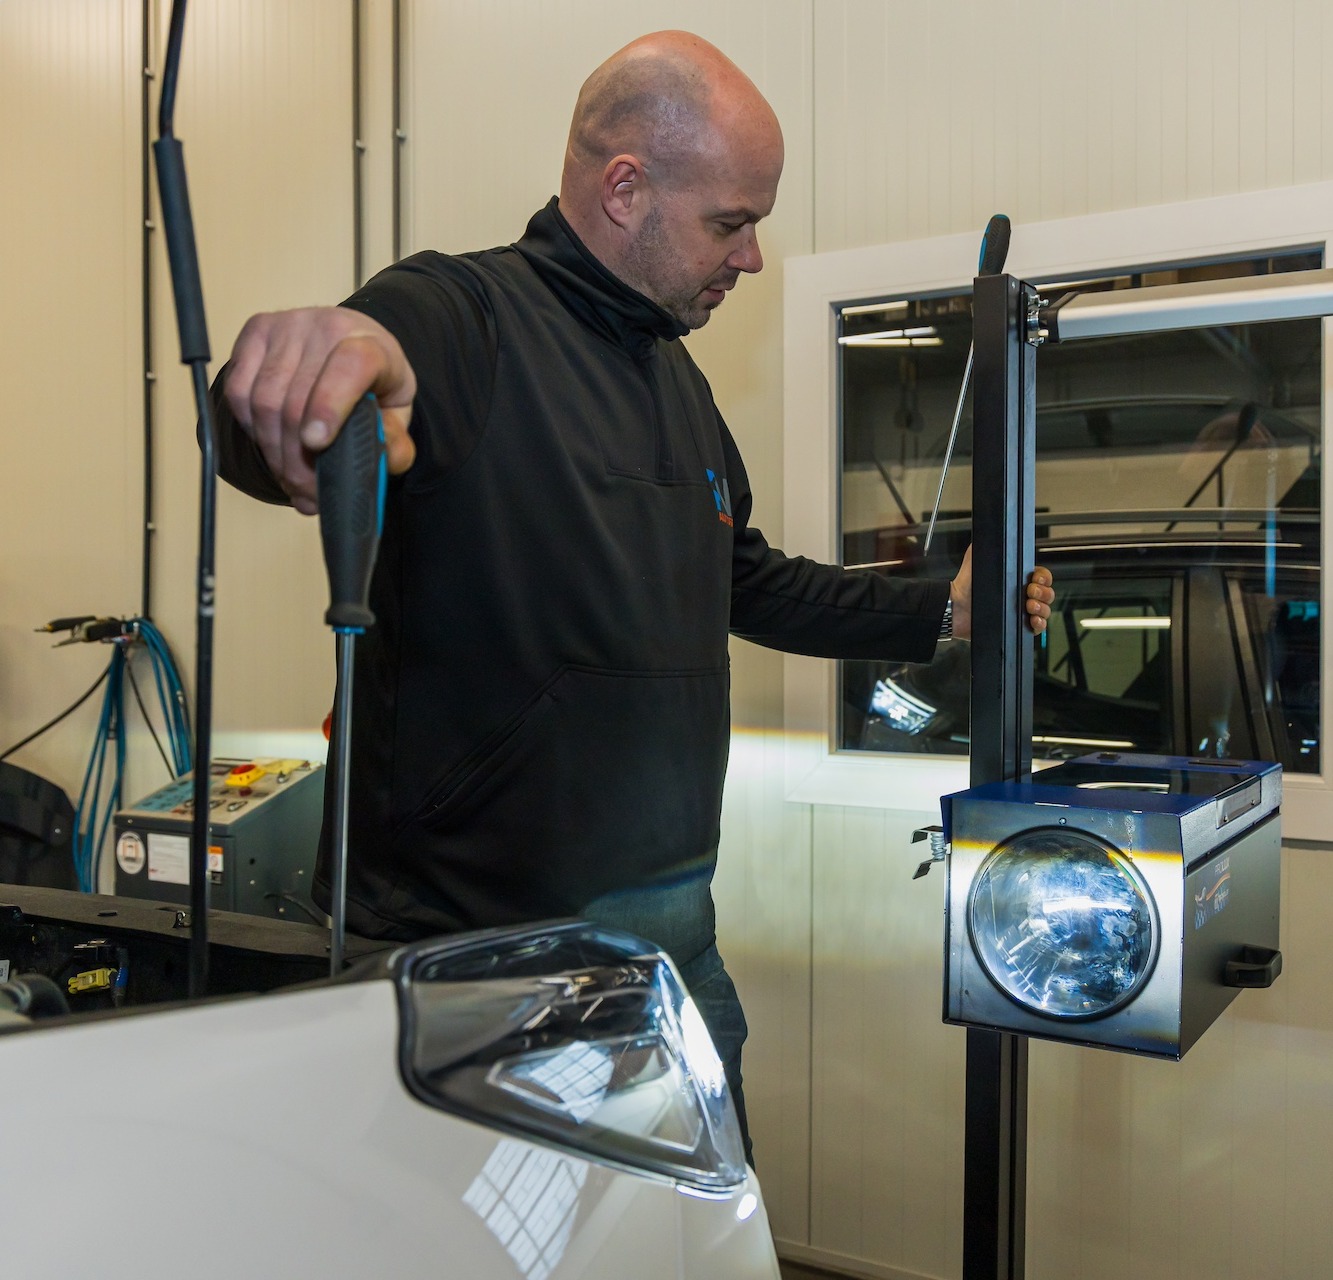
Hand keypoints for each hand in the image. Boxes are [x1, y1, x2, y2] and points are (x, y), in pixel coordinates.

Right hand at [224, 307, 417, 513]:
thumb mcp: (397, 414)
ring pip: (263, 402)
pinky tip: (272, 446)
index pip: (349, 368)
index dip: (329, 406)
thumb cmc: (374, 383)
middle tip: (306, 492)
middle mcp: (326, 327)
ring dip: (274, 453)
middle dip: (298, 460)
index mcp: (372, 346)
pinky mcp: (256, 331)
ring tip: (291, 479)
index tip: (317, 444)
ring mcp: (286, 326)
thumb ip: (395, 441)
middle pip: (296, 402)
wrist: (351, 344)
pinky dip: (252, 430)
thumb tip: (380, 459)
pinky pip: (239, 392)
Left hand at [949, 546, 1054, 638]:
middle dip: (1043, 592)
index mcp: (1016, 580)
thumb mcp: (977, 560)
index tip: (1036, 578)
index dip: (1044, 577)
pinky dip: (1039, 624)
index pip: (1042, 577)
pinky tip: (1031, 619)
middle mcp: (1021, 595)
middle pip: (1047, 593)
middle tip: (1030, 591)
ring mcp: (1020, 611)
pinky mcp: (1016, 627)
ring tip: (1029, 606)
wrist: (955, 607)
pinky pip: (1038, 627)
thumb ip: (986, 546)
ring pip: (1045, 610)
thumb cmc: (966, 586)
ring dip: (1042, 608)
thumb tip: (991, 531)